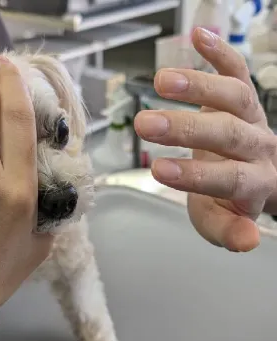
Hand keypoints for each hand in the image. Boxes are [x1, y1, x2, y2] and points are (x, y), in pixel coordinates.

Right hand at [134, 27, 276, 251]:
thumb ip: (227, 231)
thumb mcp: (222, 222)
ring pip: (233, 95)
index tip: (159, 170)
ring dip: (197, 86)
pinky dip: (219, 52)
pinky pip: (237, 69)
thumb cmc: (228, 198)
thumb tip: (246, 241)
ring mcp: (252, 116)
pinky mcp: (244, 96)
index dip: (195, 174)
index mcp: (253, 183)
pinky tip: (198, 36)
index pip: (228, 178)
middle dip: (186, 128)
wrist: (250, 171)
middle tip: (145, 124)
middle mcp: (258, 146)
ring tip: (159, 81)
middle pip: (228, 132)